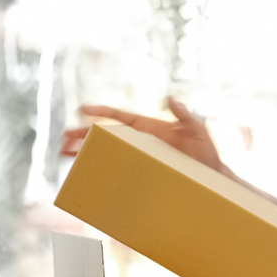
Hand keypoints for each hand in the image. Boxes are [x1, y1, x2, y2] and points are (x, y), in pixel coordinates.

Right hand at [61, 97, 223, 170]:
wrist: (211, 178)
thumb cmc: (207, 153)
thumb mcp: (199, 130)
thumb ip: (186, 114)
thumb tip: (171, 98)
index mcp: (150, 127)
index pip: (121, 116)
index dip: (102, 112)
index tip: (83, 109)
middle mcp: (141, 140)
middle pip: (107, 134)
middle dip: (85, 134)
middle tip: (65, 137)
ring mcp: (139, 156)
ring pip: (107, 151)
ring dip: (86, 151)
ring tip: (66, 153)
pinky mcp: (140, 170)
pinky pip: (116, 167)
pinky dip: (100, 167)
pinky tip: (85, 171)